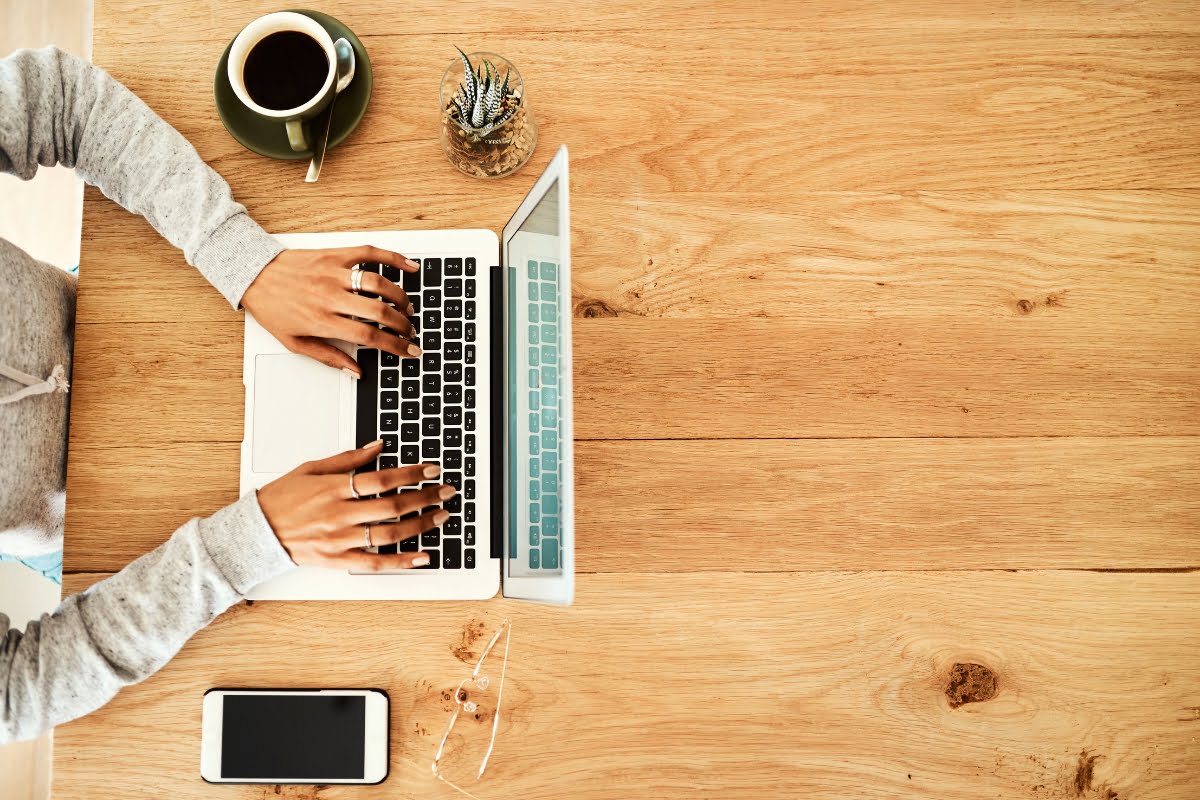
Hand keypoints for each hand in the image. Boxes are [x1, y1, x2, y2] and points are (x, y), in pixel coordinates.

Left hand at [241, 246, 422, 375]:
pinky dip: (393, 258)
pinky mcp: (334, 255)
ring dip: (400, 297)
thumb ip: (328, 357)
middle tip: (410, 331)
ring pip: (379, 283)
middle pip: (379, 311)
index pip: (368, 336)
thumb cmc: (272, 308)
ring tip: (407, 307)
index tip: (410, 350)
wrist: (253, 274)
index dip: (395, 345)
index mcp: (322, 321)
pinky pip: (369, 254)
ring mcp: (334, 273)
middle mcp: (331, 296)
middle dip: (402, 324)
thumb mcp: (294, 342)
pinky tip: (408, 266)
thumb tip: (356, 371)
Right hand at [256, 440, 455, 570]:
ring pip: (389, 533)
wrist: (256, 532)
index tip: (432, 469)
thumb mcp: (311, 468)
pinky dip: (402, 561)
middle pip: (392, 505)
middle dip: (425, 496)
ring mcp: (340, 539)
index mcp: (334, 488)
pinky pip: (376, 563)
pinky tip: (423, 555)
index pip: (382, 479)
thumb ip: (347, 459)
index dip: (411, 474)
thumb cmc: (281, 498)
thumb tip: (378, 447)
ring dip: (421, 525)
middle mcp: (340, 514)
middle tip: (447, 491)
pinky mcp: (338, 559)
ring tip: (441, 516)